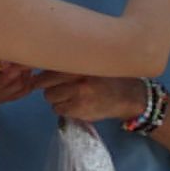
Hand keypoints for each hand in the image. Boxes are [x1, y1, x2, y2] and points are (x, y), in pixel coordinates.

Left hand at [32, 69, 147, 124]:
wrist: (129, 96)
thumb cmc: (107, 77)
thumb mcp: (91, 61)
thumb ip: (70, 60)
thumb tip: (42, 60)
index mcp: (80, 61)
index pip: (48, 65)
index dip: (41, 70)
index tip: (41, 72)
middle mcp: (78, 77)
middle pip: (44, 82)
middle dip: (46, 84)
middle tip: (55, 85)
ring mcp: (79, 94)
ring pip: (49, 96)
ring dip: (55, 97)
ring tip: (68, 94)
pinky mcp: (80, 110)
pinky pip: (58, 109)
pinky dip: (62, 108)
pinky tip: (74, 104)